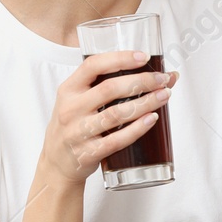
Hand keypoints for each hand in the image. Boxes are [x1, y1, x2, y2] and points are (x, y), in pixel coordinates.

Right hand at [41, 52, 177, 183]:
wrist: (57, 164)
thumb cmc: (76, 126)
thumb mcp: (81, 101)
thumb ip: (111, 87)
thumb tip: (164, 76)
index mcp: (68, 90)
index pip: (93, 66)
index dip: (120, 58)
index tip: (144, 57)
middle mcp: (70, 109)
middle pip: (109, 89)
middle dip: (141, 82)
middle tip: (162, 80)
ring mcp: (78, 132)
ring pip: (116, 114)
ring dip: (145, 103)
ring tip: (164, 96)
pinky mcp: (88, 153)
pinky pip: (117, 140)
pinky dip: (137, 129)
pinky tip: (152, 119)